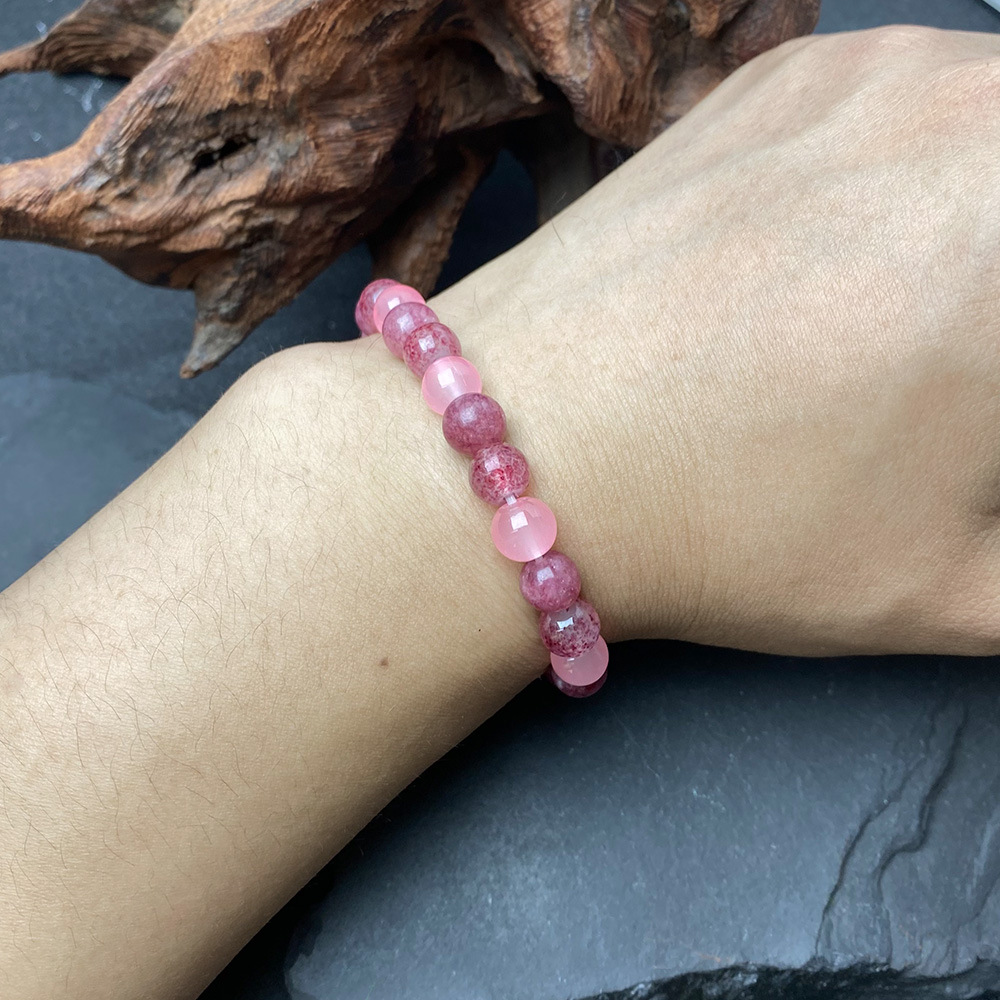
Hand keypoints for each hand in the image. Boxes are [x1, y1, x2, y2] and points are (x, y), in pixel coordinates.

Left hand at [428, 25, 999, 655]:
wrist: (514, 449)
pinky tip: (851, 255)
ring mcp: (877, 69)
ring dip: (978, 226)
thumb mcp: (954, 584)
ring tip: (903, 326)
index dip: (998, 376)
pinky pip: (918, 101)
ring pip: (992, 137)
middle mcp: (974, 112)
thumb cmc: (733, 528)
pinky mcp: (786, 73)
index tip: (970, 419)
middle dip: (995, 311)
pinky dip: (924, 169)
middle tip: (952, 378)